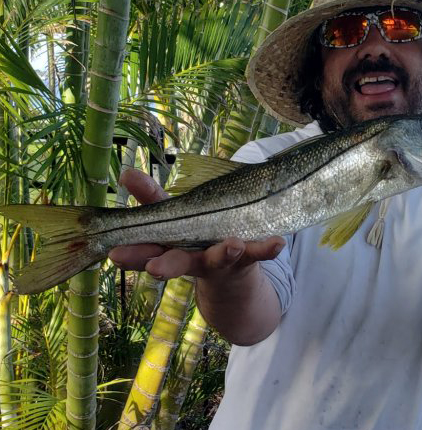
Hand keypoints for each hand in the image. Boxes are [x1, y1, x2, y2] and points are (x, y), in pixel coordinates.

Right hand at [109, 168, 285, 280]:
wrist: (230, 276)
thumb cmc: (194, 237)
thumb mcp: (170, 215)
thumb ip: (150, 196)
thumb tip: (124, 174)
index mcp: (167, 245)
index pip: (146, 244)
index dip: (131, 250)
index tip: (115, 254)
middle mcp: (190, 256)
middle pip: (174, 261)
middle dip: (163, 265)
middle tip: (155, 268)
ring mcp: (218, 258)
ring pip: (218, 258)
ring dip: (223, 253)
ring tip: (232, 245)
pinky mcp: (244, 258)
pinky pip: (257, 254)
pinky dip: (266, 248)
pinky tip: (278, 242)